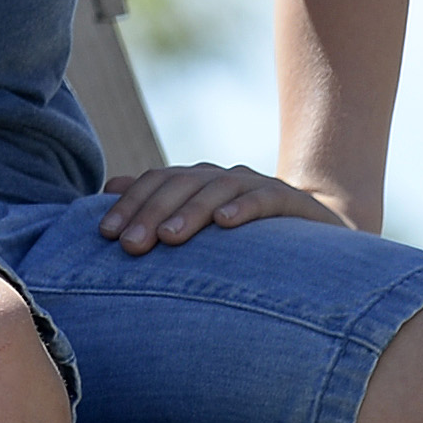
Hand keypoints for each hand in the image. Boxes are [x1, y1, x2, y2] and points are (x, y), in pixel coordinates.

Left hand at [97, 161, 350, 251]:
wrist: (317, 238)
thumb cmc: (245, 238)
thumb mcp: (199, 225)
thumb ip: (157, 204)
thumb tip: (108, 185)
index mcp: (198, 182)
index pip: (157, 182)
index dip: (130, 203)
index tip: (106, 234)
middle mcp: (223, 178)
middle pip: (181, 184)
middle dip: (151, 212)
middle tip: (130, 245)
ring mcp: (257, 186)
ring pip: (217, 190)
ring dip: (191, 212)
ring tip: (168, 237)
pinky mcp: (291, 202)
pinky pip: (264, 199)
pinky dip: (244, 208)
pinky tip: (225, 223)